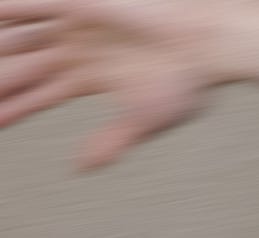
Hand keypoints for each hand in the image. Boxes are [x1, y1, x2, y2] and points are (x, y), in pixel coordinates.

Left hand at [0, 0, 258, 171]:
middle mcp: (77, 46)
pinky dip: (7, 13)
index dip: (14, 108)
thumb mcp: (144, 119)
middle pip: (22, 66)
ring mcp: (74, 21)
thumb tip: (81, 167)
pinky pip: (27, 5)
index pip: (39, 95)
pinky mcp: (76, 2)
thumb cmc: (186, 84)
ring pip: (17, 36)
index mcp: (92, 76)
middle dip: (0, 82)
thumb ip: (111, 141)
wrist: (204, 45)